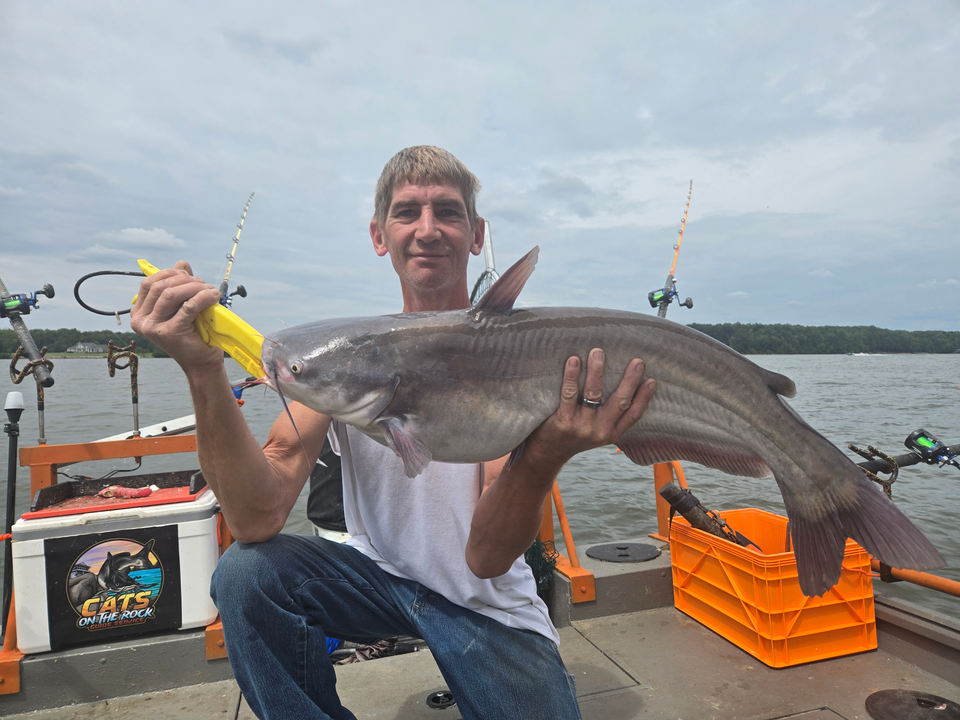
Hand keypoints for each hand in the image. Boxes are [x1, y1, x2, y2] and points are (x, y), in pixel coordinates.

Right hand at [130, 261, 223, 371]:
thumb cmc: (191, 333)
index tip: (188, 275)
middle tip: (203, 283)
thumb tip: (181, 263)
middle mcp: (141, 321)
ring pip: (172, 294)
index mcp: (138, 313)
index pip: (149, 283)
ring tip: (209, 290)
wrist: (200, 361)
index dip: (169, 274)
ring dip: (195, 287)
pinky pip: (188, 306)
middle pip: (161, 287)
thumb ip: (179, 285)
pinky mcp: (171, 332)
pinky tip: (213, 296)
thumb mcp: (181, 306)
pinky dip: (203, 297)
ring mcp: (154, 328)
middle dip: (185, 280)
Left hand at [525, 349, 655, 468]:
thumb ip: (610, 415)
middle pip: (619, 402)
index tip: (652, 380)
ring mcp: (582, 426)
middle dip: (630, 380)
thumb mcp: (598, 431)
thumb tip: (624, 382)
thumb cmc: (575, 435)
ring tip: (598, 352)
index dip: (644, 398)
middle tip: (637, 361)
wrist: (548, 453)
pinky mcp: (563, 421)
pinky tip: (574, 361)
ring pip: (594, 394)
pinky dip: (572, 376)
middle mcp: (600, 430)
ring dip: (597, 371)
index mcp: (612, 433)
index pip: (633, 414)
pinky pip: (569, 394)